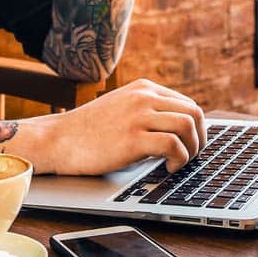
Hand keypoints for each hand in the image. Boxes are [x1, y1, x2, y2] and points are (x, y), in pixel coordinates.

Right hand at [39, 79, 205, 174]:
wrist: (57, 140)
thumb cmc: (88, 131)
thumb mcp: (122, 109)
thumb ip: (147, 112)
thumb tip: (180, 131)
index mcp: (143, 88)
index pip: (187, 103)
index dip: (196, 128)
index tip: (191, 145)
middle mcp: (143, 97)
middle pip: (194, 112)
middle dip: (200, 138)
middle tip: (191, 156)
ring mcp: (138, 116)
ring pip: (188, 126)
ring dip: (192, 149)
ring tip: (179, 163)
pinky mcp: (133, 138)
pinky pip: (173, 145)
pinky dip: (179, 159)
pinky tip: (167, 168)